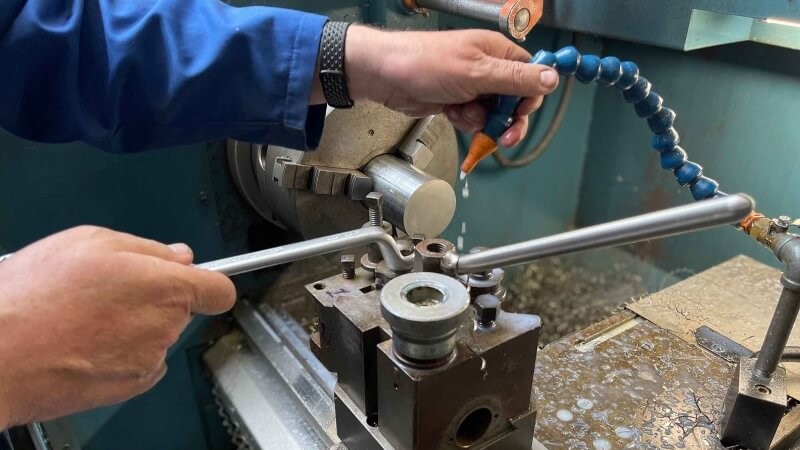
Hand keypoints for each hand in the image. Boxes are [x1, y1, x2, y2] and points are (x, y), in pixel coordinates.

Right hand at [0, 226, 234, 427]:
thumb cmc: (33, 297)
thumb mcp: (89, 241)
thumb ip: (147, 247)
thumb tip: (178, 256)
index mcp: (165, 286)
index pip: (220, 290)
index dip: (208, 283)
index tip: (196, 280)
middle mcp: (166, 326)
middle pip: (181, 309)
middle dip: (156, 297)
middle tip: (110, 290)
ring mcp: (150, 360)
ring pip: (157, 334)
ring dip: (135, 325)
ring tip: (86, 316)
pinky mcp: (131, 387)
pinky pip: (141, 361)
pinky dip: (122, 353)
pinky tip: (86, 343)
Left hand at [343, 26, 558, 147]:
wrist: (385, 76)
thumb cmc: (426, 64)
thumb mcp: (477, 73)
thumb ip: (516, 79)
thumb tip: (552, 78)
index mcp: (498, 53)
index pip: (530, 76)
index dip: (529, 98)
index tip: (520, 114)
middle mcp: (488, 68)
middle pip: (514, 100)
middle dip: (507, 120)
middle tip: (502, 137)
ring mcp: (471, 86)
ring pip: (493, 114)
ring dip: (481, 122)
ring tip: (463, 116)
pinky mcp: (456, 101)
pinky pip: (473, 119)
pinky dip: (465, 121)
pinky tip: (451, 114)